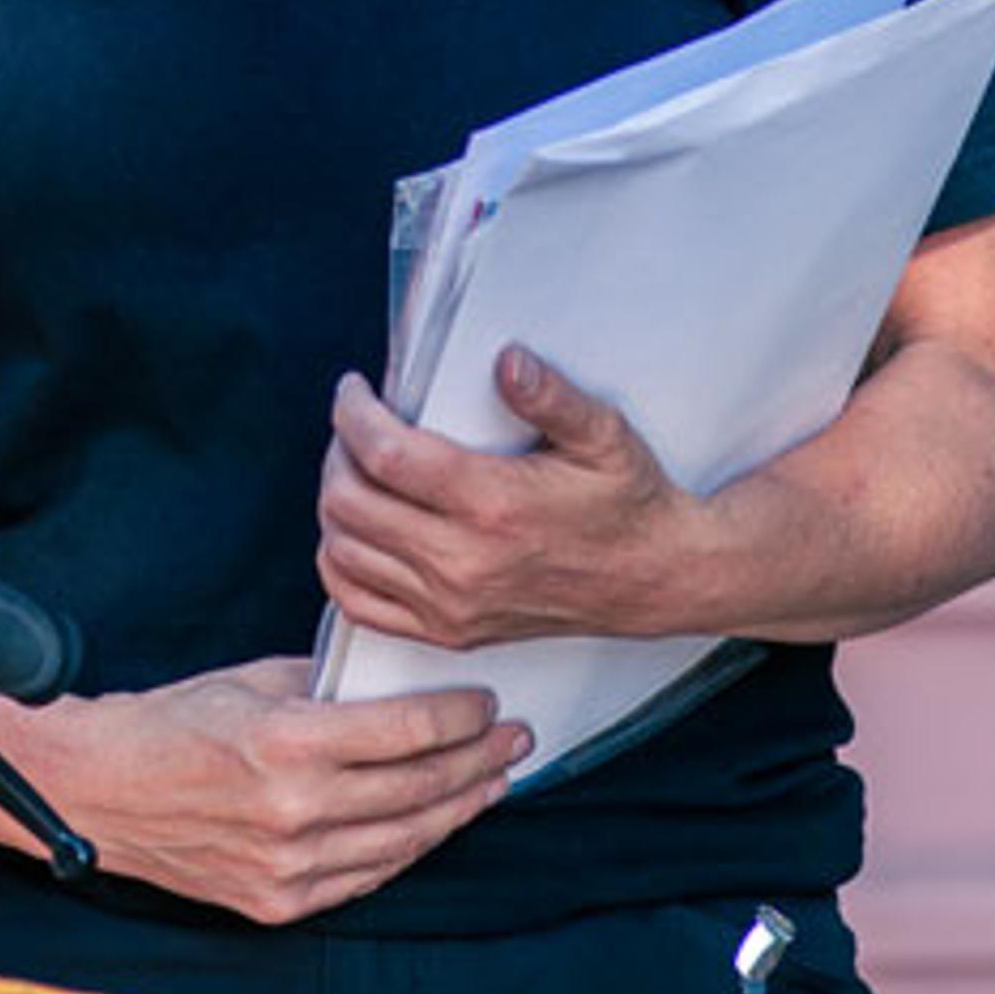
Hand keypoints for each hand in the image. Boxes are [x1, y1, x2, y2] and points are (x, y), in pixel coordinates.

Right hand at [42, 656, 526, 923]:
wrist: (95, 793)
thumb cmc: (167, 725)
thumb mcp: (249, 681)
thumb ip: (326, 685)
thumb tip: (393, 682)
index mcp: (286, 742)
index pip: (407, 732)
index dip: (460, 718)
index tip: (487, 704)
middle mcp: (295, 810)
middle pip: (418, 789)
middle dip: (477, 761)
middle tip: (513, 741)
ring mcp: (289, 865)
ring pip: (404, 841)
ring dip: (455, 810)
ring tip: (488, 784)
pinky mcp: (279, 902)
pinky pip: (365, 877)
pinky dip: (406, 849)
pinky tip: (431, 824)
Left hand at [316, 347, 704, 649]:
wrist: (658, 578)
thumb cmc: (629, 503)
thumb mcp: (604, 436)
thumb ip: (552, 396)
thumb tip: (507, 361)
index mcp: (494, 506)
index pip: (386, 456)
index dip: (353, 414)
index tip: (355, 391)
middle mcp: (464, 563)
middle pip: (350, 503)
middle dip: (338, 450)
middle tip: (355, 426)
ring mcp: (451, 605)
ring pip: (343, 551)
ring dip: (336, 503)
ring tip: (358, 470)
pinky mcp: (449, 632)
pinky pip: (358, 603)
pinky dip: (340, 563)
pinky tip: (359, 531)